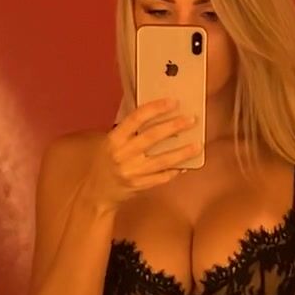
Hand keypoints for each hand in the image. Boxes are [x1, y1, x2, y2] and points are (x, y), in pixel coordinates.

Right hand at [82, 99, 201, 208]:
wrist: (96, 192)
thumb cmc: (106, 162)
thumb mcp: (112, 143)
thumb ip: (130, 132)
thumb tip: (159, 117)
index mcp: (114, 139)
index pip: (136, 118)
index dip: (155, 108)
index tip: (173, 102)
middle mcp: (122, 154)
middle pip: (152, 137)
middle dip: (174, 127)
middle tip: (191, 120)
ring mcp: (131, 172)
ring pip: (161, 160)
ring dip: (182, 152)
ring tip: (197, 145)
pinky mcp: (139, 186)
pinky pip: (161, 177)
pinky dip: (174, 171)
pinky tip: (186, 165)